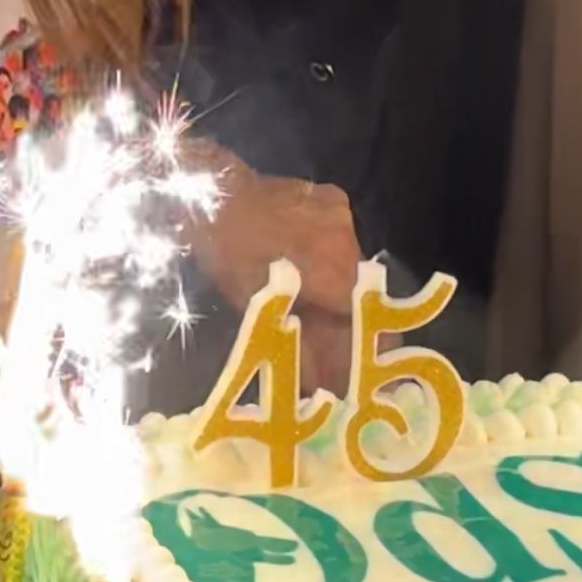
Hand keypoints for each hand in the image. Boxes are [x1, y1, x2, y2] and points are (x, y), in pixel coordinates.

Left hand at [184, 150, 361, 388]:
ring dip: (335, 276)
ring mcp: (342, 213)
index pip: (366, 310)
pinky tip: (303, 250)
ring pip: (352, 258)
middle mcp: (346, 239)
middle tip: (327, 321)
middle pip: (359, 286)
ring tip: (309, 283)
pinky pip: (341, 232)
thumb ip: (298, 345)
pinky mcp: (334, 196)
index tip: (365, 350)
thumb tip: (321, 385)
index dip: (365, 332)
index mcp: (332, 268)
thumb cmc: (231, 257)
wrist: (214, 195)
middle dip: (346, 307)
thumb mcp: (257, 307)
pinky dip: (327, 247)